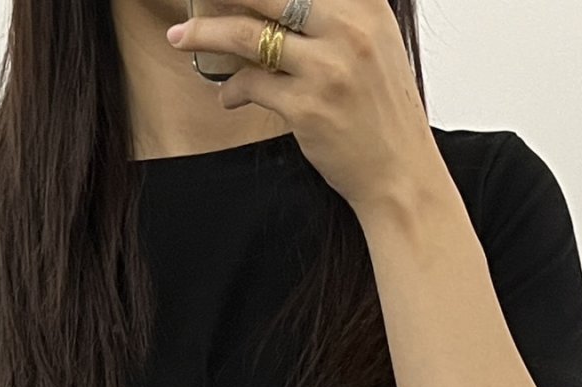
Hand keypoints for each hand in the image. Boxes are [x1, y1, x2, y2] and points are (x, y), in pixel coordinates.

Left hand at [166, 0, 438, 210]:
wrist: (401, 173)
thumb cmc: (382, 112)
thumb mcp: (373, 43)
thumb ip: (334, 14)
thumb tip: (277, 6)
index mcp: (365, 5)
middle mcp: (348, 29)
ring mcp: (326, 69)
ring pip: (245, 34)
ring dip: (204, 33)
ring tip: (180, 35)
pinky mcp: (307, 108)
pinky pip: (252, 85)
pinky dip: (232, 88)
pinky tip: (227, 95)